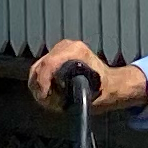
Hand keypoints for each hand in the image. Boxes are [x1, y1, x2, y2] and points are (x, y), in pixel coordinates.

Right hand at [28, 40, 147, 113]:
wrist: (110, 83)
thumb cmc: (103, 89)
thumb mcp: (89, 93)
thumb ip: (72, 93)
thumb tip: (56, 95)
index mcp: (76, 51)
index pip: (49, 63)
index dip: (43, 82)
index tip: (44, 97)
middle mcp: (66, 46)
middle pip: (40, 66)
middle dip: (40, 86)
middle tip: (46, 102)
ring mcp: (60, 48)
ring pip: (37, 67)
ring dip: (38, 85)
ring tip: (48, 99)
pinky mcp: (56, 55)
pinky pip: (40, 68)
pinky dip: (40, 82)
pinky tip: (47, 93)